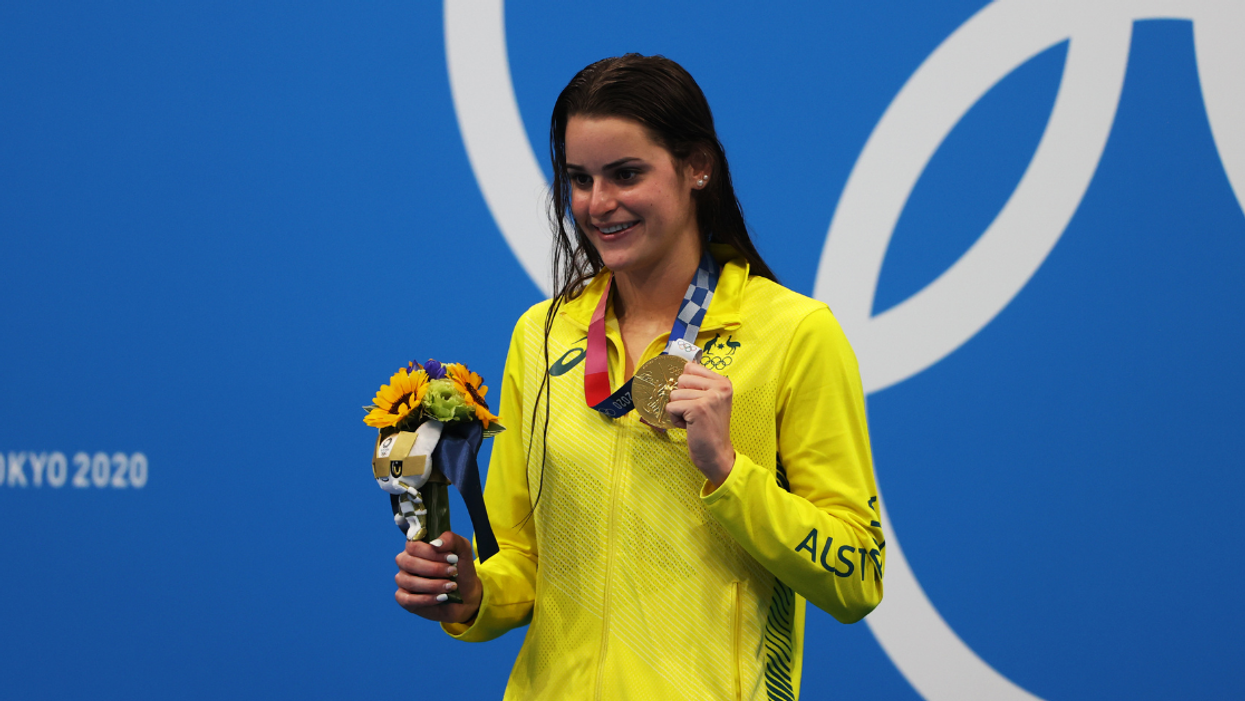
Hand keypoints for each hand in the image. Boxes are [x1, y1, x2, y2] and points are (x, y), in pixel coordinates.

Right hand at [395, 531, 481, 623]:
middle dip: (434, 569)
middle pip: (408, 563)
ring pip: (409, 582)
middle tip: (453, 572)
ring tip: (451, 586)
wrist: (466, 594)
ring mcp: (403, 580)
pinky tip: (442, 598)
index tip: (452, 558)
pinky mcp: (404, 599)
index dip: (431, 552)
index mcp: (416, 547)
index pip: (413, 545)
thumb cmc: (460, 569)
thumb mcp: (462, 550)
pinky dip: (426, 599)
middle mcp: (406, 562)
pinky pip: (407, 600)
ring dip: (433, 585)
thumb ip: (451, 540)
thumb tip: (435, 544)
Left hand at [665, 361, 735, 486]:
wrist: (717, 454)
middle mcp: (720, 387)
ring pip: (674, 394)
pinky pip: (671, 407)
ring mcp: (710, 397)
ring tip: (693, 421)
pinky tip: (690, 427)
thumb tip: (675, 373)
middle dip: (681, 398)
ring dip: (679, 410)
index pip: (690, 367)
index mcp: (723, 382)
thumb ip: (698, 385)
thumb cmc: (709, 429)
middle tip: (695, 413)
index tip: (697, 402)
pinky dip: (675, 419)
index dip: (686, 386)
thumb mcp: (710, 401)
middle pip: (681, 379)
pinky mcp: (698, 409)